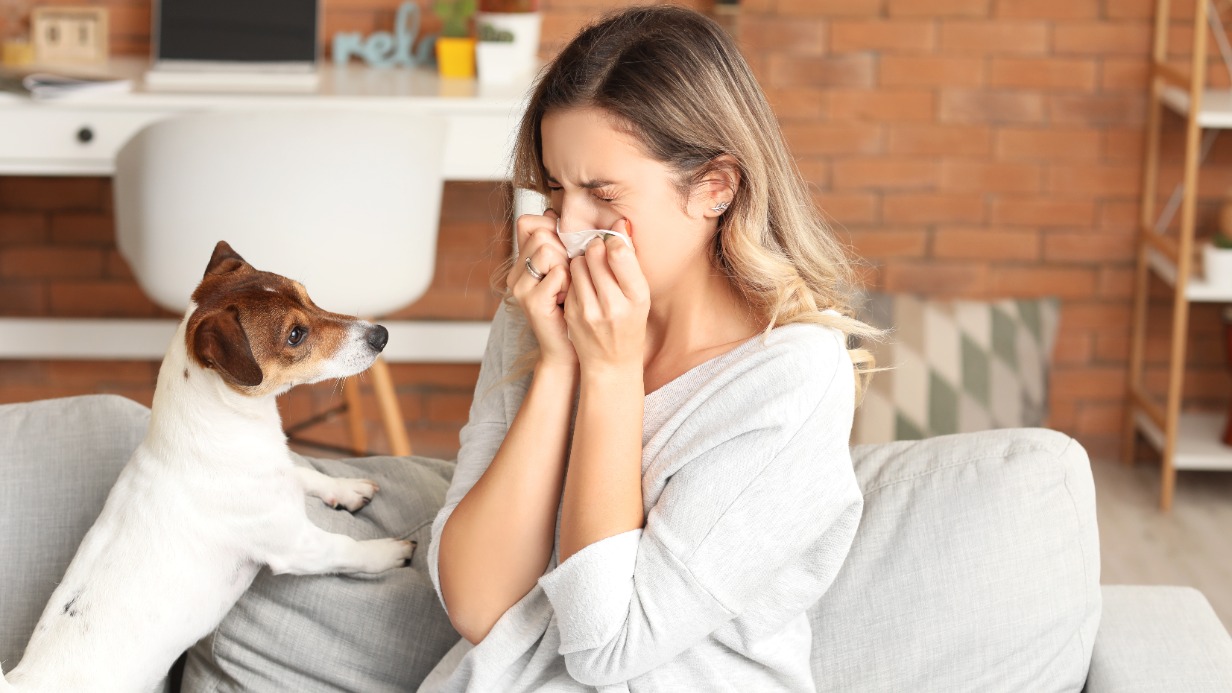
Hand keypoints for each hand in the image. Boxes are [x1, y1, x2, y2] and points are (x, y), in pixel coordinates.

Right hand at [509, 209, 575, 367]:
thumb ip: (564, 242)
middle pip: (541, 233)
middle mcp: (516, 273)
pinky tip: (569, 298)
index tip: (566, 248)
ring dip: (567, 265)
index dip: (551, 227)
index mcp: (523, 262)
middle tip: (570, 275)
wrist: (570, 349)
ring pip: (546, 248)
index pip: (528, 222)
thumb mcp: (569, 269)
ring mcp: (520, 287)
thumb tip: (558, 209)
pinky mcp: (532, 302)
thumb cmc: (574, 307)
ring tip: (569, 287)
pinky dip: (570, 282)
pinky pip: (557, 272)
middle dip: (564, 249)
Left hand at [563, 218, 649, 376]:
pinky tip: (583, 287)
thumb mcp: (639, 295)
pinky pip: (569, 279)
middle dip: (596, 248)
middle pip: (595, 254)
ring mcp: (589, 310)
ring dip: (583, 261)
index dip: (613, 241)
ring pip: (578, 264)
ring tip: (592, 271)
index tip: (614, 242)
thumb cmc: (629, 324)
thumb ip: (630, 261)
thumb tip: (620, 224)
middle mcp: (613, 305)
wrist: (611, 363)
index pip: (619, 253)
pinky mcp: (572, 313)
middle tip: (599, 253)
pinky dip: (574, 277)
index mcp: (637, 297)